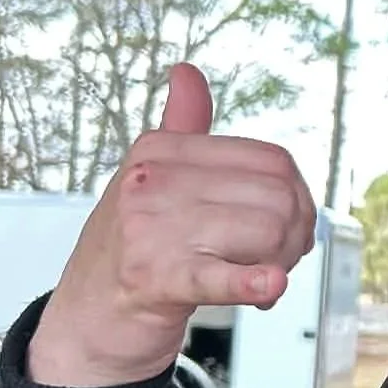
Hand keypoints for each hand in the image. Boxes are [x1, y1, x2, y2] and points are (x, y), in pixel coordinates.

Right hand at [28, 64, 316, 387]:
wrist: (90, 316)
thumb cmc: (134, 246)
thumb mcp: (154, 178)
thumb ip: (182, 128)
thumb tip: (187, 71)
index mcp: (161, 149)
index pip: (273, 160)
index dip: (298, 197)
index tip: (286, 226)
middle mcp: (153, 181)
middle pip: (279, 198)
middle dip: (294, 236)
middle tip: (274, 260)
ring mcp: (150, 228)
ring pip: (268, 234)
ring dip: (281, 265)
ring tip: (258, 280)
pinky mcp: (153, 278)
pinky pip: (215, 276)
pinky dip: (249, 283)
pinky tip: (269, 287)